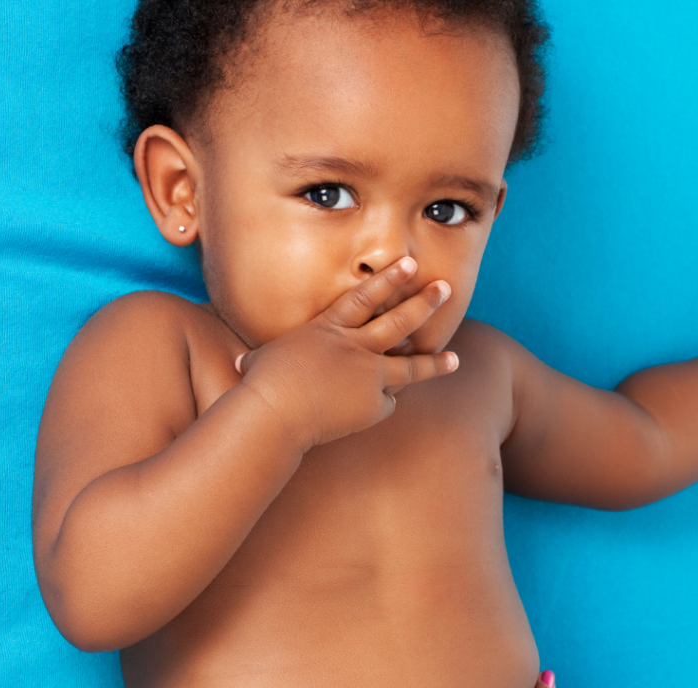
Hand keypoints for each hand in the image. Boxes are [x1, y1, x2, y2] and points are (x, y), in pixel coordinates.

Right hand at [236, 257, 455, 449]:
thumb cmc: (260, 387)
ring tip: (455, 360)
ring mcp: (369, 375)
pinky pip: (384, 404)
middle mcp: (355, 347)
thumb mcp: (260, 362)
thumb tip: (242, 366)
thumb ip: (267, 360)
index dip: (389, 279)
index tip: (410, 264)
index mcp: (328, 328)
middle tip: (446, 289)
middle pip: (399, 321)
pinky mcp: (373, 404)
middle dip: (424, 303)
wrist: (276, 413)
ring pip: (410, 366)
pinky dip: (378, 406)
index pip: (364, 296)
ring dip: (434, 362)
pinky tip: (366, 410)